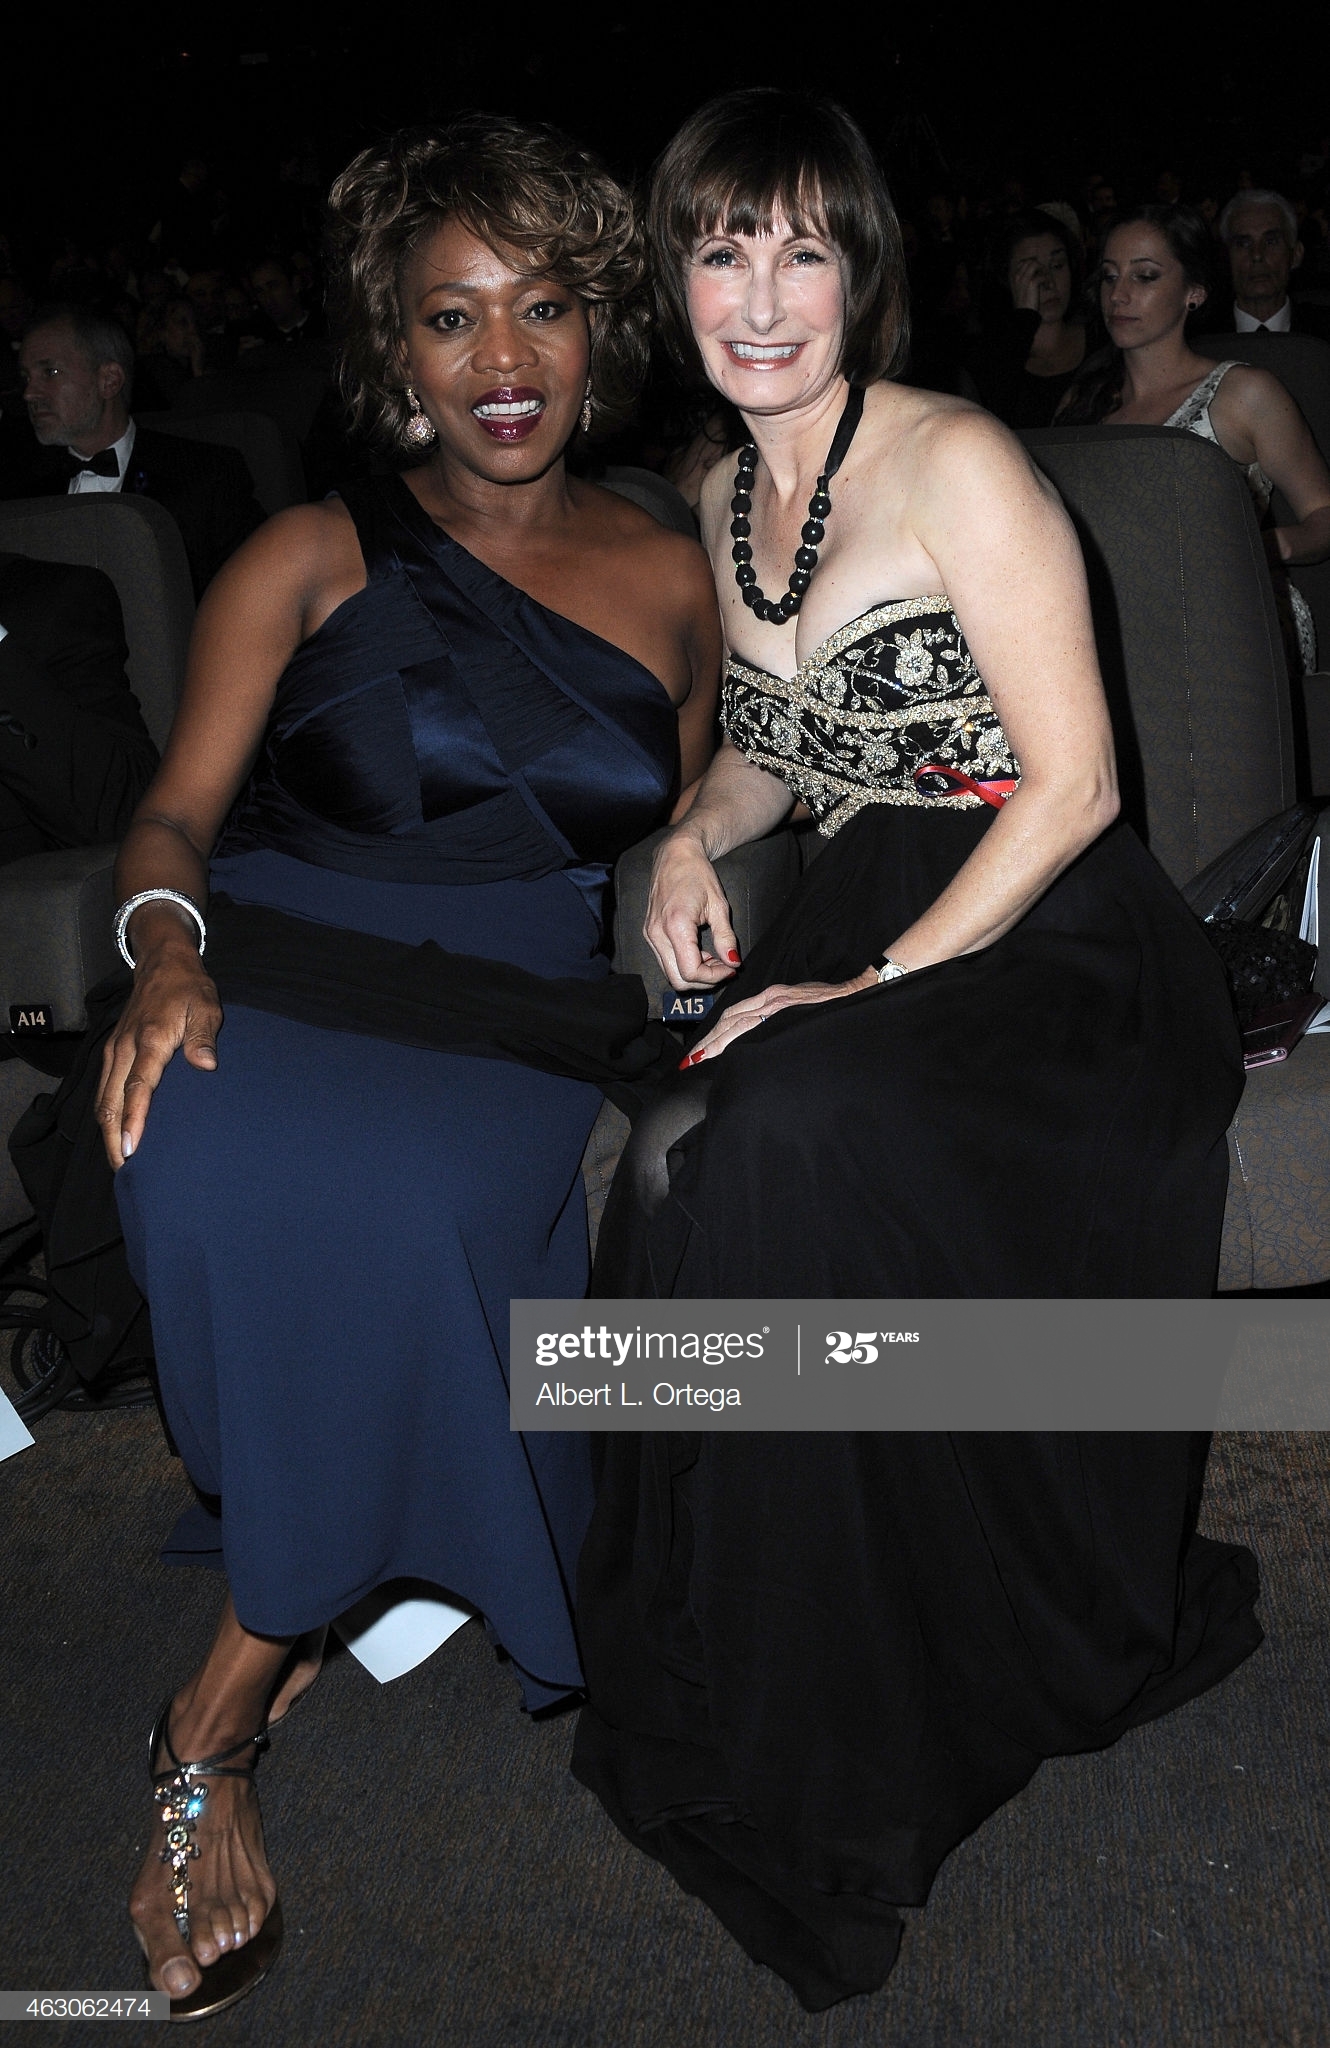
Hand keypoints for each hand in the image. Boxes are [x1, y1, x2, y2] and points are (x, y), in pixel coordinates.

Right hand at [96, 941, 221, 1167]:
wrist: (163, 962)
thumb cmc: (188, 988)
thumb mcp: (206, 1007)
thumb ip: (203, 1037)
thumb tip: (206, 1065)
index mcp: (149, 1040)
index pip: (138, 1088)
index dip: (134, 1120)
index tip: (132, 1148)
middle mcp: (126, 1048)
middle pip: (111, 1101)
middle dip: (114, 1137)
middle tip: (124, 1168)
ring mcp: (116, 1049)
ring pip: (103, 1098)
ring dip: (108, 1129)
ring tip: (119, 1159)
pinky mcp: (114, 1051)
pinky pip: (104, 1088)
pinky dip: (106, 1112)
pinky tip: (114, 1131)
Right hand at [645, 831, 742, 989]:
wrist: (676, 855)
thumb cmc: (698, 874)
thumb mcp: (719, 906)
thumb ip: (725, 938)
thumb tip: (733, 962)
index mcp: (675, 925)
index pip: (691, 971)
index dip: (714, 976)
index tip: (730, 968)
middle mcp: (657, 933)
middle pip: (678, 979)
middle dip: (704, 980)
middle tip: (724, 968)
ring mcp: (650, 935)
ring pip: (670, 973)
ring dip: (694, 973)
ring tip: (713, 958)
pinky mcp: (649, 934)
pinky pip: (665, 961)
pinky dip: (684, 964)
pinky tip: (699, 951)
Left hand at [679, 970, 878, 1065]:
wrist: (855, 993)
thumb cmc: (829, 1005)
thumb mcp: (798, 1008)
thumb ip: (777, 1019)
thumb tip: (758, 1040)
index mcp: (771, 998)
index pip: (735, 1016)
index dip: (715, 1034)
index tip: (700, 1052)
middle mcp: (771, 999)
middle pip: (730, 1019)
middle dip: (709, 1041)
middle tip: (691, 1060)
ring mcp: (778, 1004)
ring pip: (738, 1022)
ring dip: (717, 1041)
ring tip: (701, 1058)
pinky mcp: (787, 1008)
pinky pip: (757, 1023)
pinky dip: (738, 1036)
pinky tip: (727, 1050)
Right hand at [1010, 257, 1044, 314]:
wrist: (1024, 314)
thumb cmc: (1025, 303)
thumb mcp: (1023, 289)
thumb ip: (1027, 279)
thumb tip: (1039, 270)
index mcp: (1014, 277)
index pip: (1024, 262)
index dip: (1034, 265)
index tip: (1040, 273)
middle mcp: (1018, 276)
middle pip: (1031, 261)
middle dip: (1041, 267)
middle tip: (1045, 277)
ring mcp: (1024, 279)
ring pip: (1036, 264)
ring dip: (1044, 271)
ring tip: (1047, 281)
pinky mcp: (1031, 283)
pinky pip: (1042, 276)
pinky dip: (1048, 281)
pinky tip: (1049, 287)